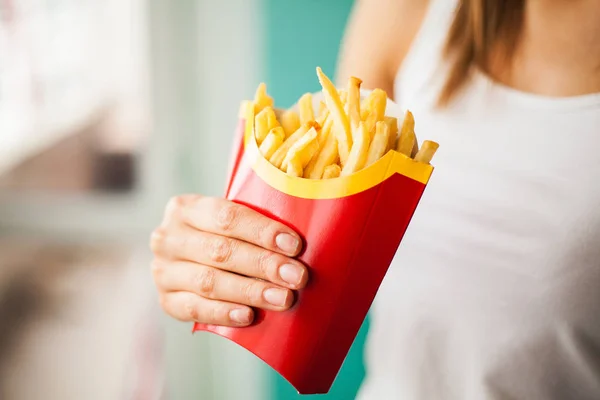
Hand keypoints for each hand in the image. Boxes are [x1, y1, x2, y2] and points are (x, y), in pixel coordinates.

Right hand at [150, 195, 306, 326]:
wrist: (190, 257)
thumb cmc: (222, 235)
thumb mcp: (230, 219)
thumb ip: (255, 223)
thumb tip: (297, 242)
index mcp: (185, 208)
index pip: (227, 217)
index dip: (262, 231)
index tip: (294, 245)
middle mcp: (168, 237)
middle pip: (220, 251)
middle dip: (263, 264)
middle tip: (296, 276)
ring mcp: (163, 270)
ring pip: (209, 281)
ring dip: (250, 291)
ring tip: (282, 299)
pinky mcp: (165, 300)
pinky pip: (194, 309)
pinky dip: (222, 313)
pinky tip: (248, 316)